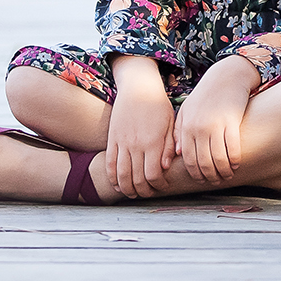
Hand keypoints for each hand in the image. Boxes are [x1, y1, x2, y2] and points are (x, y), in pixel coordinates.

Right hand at [105, 56, 175, 197]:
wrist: (138, 87)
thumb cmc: (158, 105)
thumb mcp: (170, 123)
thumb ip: (168, 146)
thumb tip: (165, 168)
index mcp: (153, 142)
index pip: (154, 175)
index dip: (158, 185)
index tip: (162, 186)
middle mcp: (136, 145)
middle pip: (137, 179)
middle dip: (143, 191)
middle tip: (148, 194)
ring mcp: (122, 142)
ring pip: (121, 175)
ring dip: (127, 189)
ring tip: (133, 194)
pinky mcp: (112, 139)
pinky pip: (110, 163)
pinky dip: (112, 178)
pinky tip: (117, 185)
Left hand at [173, 55, 256, 182]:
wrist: (226, 76)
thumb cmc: (206, 95)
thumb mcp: (188, 110)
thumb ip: (180, 132)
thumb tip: (179, 154)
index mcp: (187, 127)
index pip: (189, 160)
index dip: (196, 174)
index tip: (202, 180)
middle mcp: (199, 128)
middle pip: (204, 162)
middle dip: (210, 176)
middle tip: (217, 181)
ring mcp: (215, 125)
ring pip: (219, 159)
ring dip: (224, 172)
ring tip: (227, 175)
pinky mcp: (231, 122)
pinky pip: (233, 149)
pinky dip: (234, 161)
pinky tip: (236, 164)